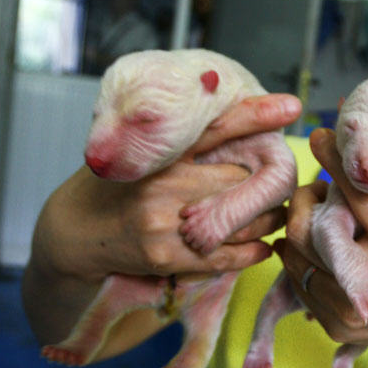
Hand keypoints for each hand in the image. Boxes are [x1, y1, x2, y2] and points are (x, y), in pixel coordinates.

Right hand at [49, 93, 301, 281]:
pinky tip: (264, 248)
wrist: (76, 232)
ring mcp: (164, 223)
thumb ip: (193, 140)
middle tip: (282, 189)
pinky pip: (224, 257)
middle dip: (266, 189)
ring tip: (276, 218)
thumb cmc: (119, 187)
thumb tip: (248, 117)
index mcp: (163, 152)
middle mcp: (165, 184)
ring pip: (240, 223)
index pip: (220, 131)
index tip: (291, 110)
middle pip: (242, 183)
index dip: (257, 122)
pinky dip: (251, 254)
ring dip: (266, 223)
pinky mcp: (164, 256)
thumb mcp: (150, 155)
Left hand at [279, 127, 367, 367]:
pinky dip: (299, 248)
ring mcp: (349, 307)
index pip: (362, 195)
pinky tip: (318, 239)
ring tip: (323, 212)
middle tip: (321, 185)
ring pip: (296, 246)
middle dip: (309, 193)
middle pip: (314, 225)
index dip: (336, 162)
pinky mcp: (331, 322)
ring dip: (301, 218)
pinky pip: (295, 272)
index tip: (320, 136)